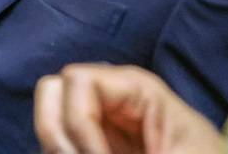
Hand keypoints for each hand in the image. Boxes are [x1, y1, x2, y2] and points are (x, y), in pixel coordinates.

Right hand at [34, 64, 227, 153]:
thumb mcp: (176, 152)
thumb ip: (120, 145)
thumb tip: (88, 148)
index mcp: (135, 88)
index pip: (76, 81)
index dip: (77, 121)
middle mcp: (111, 97)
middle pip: (52, 91)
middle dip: (59, 131)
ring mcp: (101, 122)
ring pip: (51, 120)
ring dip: (61, 146)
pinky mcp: (97, 144)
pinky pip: (63, 143)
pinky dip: (66, 152)